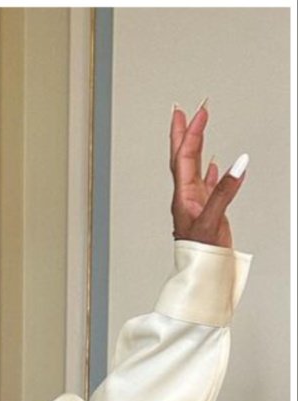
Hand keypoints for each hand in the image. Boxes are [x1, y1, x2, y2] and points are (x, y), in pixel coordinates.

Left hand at [169, 102, 245, 248]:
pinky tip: (217, 164)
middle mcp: (186, 194)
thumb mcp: (211, 219)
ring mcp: (196, 201)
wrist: (201, 269)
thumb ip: (224, 191)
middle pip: (183, 156)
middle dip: (185, 131)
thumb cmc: (199, 250)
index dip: (190, 132)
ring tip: (198, 128)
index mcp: (183, 194)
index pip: (184, 155)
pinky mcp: (206, 209)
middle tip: (186, 111)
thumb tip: (238, 164)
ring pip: (195, 167)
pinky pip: (208, 184)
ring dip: (197, 145)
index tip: (197, 112)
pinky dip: (213, 171)